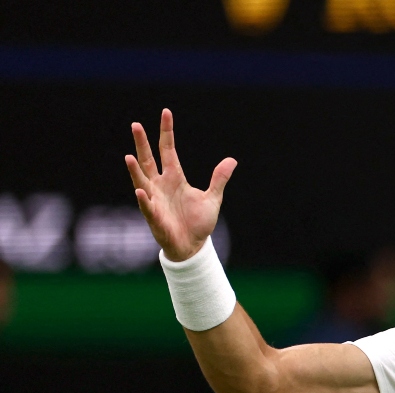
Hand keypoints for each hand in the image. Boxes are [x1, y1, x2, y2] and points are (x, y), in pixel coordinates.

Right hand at [125, 109, 236, 260]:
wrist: (193, 246)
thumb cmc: (198, 222)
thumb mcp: (213, 198)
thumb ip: (219, 179)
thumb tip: (232, 160)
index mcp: (175, 178)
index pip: (168, 150)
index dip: (166, 132)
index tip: (166, 112)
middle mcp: (161, 185)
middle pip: (149, 160)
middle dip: (142, 143)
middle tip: (136, 124)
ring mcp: (155, 200)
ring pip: (142, 181)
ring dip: (135, 170)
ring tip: (129, 156)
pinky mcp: (155, 217)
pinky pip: (147, 207)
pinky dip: (144, 200)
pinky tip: (140, 191)